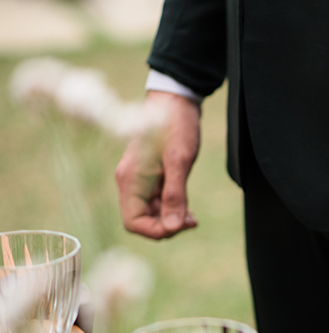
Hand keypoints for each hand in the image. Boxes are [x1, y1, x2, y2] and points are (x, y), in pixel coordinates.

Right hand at [114, 91, 199, 238]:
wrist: (176, 102)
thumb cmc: (175, 126)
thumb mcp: (179, 160)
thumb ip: (175, 194)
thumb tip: (172, 226)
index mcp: (130, 180)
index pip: (133, 223)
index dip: (156, 231)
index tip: (181, 225)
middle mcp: (130, 183)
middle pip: (141, 221)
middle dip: (166, 227)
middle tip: (192, 221)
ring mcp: (140, 181)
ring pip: (150, 214)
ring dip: (171, 220)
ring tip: (194, 217)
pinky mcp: (150, 178)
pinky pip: (157, 203)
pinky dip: (171, 210)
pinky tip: (188, 210)